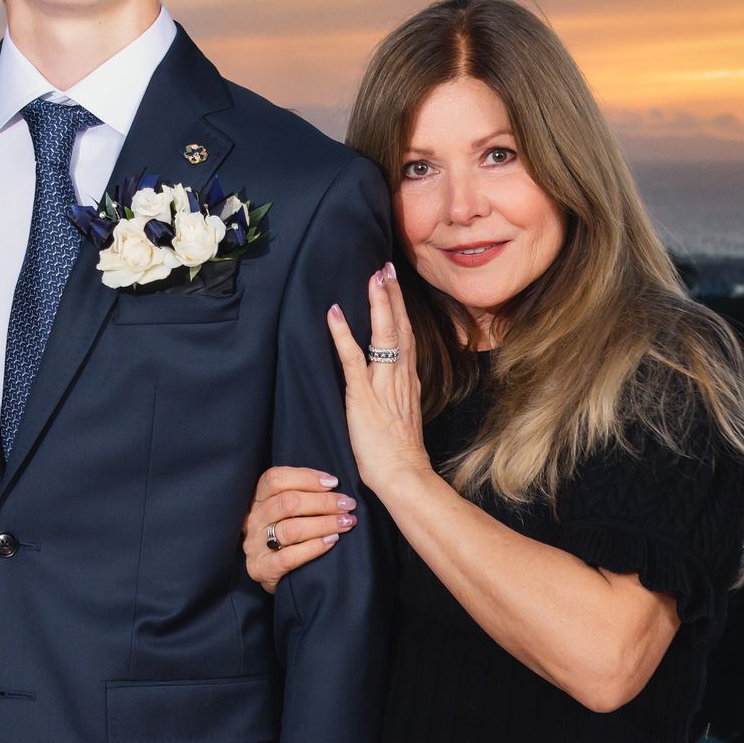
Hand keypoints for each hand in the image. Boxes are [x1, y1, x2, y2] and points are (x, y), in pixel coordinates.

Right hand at [243, 467, 355, 592]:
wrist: (266, 572)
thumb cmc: (281, 535)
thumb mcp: (282, 510)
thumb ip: (299, 494)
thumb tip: (331, 483)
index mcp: (257, 499)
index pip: (275, 479)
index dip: (306, 477)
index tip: (333, 482)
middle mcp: (254, 519)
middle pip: (287, 503)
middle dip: (323, 502)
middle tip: (347, 505)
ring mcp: (255, 545)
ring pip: (291, 529)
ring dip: (324, 524)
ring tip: (346, 522)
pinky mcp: (262, 568)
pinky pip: (289, 557)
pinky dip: (314, 547)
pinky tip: (332, 541)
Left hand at [326, 263, 431, 496]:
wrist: (404, 475)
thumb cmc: (398, 452)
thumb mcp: (400, 414)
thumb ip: (394, 393)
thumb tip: (386, 380)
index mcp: (408, 380)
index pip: (405, 336)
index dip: (400, 308)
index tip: (393, 283)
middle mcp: (400, 377)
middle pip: (399, 327)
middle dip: (393, 295)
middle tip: (386, 267)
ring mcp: (383, 385)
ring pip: (383, 336)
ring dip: (377, 304)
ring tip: (372, 277)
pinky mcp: (363, 398)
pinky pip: (352, 360)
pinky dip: (343, 335)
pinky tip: (336, 314)